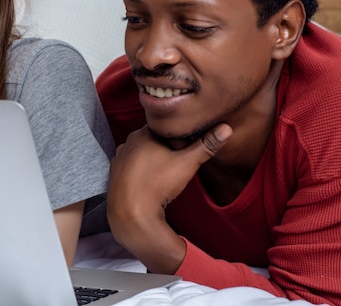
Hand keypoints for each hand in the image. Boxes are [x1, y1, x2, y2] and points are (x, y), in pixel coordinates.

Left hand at [107, 123, 231, 273]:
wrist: (131, 214)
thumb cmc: (159, 185)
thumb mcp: (188, 163)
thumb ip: (206, 145)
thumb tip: (226, 128)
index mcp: (145, 132)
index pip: (166, 127)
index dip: (179, 137)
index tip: (185, 149)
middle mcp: (129, 141)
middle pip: (153, 138)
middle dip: (166, 148)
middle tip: (176, 164)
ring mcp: (119, 157)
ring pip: (141, 152)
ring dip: (152, 159)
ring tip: (162, 175)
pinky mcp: (114, 172)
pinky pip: (131, 165)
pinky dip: (140, 170)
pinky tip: (148, 182)